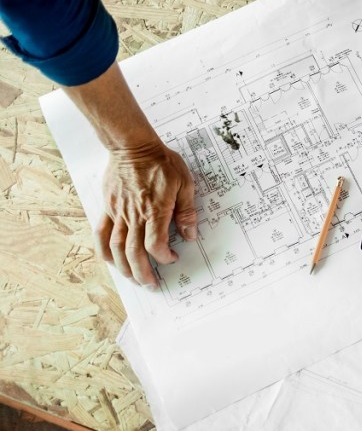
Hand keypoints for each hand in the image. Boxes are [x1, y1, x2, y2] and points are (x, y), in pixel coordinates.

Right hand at [95, 140, 197, 285]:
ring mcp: (118, 212)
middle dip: (142, 272)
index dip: (164, 257)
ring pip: (115, 247)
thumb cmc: (161, 162)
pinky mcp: (108, 207)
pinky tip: (110, 261)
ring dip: (123, 267)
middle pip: (133, 252)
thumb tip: (190, 235)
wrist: (133, 146)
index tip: (172, 258)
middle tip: (151, 284)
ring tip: (132, 278)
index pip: (155, 244)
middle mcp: (134, 215)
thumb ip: (187, 211)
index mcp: (155, 210)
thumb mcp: (185, 183)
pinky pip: (101, 233)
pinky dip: (103, 250)